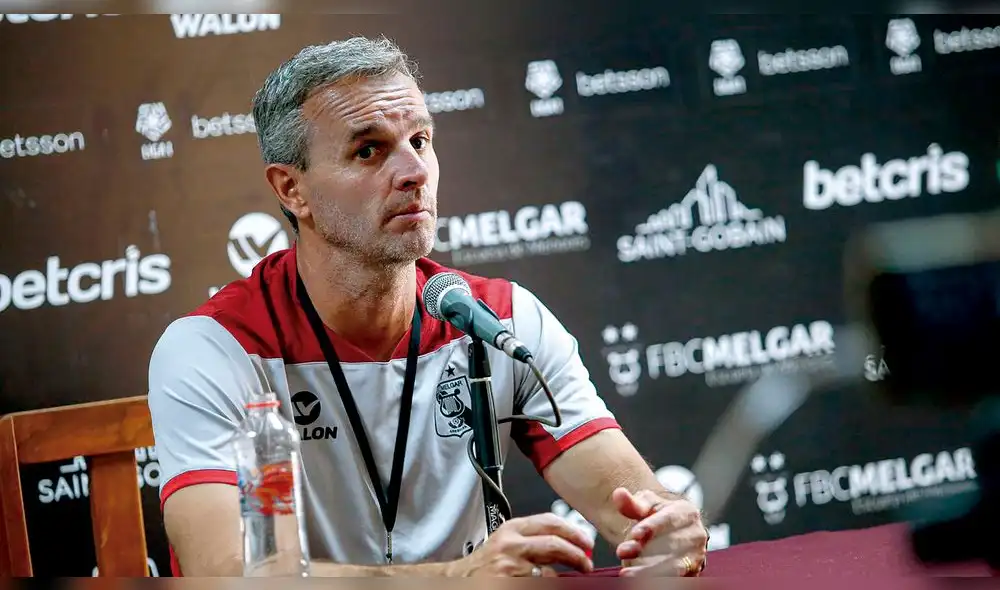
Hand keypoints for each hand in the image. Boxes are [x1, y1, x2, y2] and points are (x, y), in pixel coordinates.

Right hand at [447, 513, 594, 576]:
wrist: (459, 578)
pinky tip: (545, 582)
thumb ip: (533, 539)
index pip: (550, 522)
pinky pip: (540, 583)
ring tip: (567, 580)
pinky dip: (548, 583)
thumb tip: (569, 544)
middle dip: (577, 555)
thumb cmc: (485, 563)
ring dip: (562, 578)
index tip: (587, 542)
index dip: (574, 532)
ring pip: (549, 571)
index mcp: (513, 528)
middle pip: (555, 545)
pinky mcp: (510, 582)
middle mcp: (511, 544)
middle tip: (587, 565)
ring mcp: (510, 566)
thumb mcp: (507, 541)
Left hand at [612, 488, 708, 576]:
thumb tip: (619, 494)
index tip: (635, 534)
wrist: (666, 534)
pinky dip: (657, 581)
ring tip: (626, 572)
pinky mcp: (692, 574)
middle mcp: (697, 535)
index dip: (653, 527)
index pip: (670, 519)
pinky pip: (676, 580)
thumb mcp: (644, 506)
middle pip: (672, 544)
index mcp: (687, 512)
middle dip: (646, 550)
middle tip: (621, 551)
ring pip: (675, 567)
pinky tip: (637, 582)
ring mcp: (696, 556)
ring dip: (650, 571)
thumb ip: (632, 503)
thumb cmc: (654, 517)